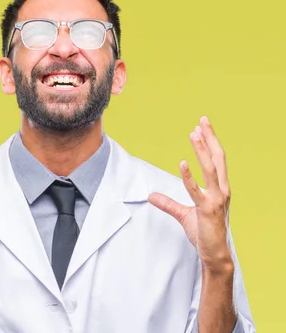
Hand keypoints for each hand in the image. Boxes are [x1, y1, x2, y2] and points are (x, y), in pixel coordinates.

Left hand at [148, 116, 232, 271]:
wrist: (214, 252)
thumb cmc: (203, 232)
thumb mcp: (184, 214)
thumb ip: (168, 203)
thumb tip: (151, 195)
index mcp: (220, 188)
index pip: (217, 159)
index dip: (211, 142)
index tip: (202, 127)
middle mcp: (222, 190)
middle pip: (218, 158)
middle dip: (210, 138)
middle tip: (202, 120)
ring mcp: (216, 199)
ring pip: (211, 169)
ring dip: (202, 150)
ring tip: (194, 134)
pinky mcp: (207, 210)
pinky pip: (197, 190)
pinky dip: (189, 176)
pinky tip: (182, 163)